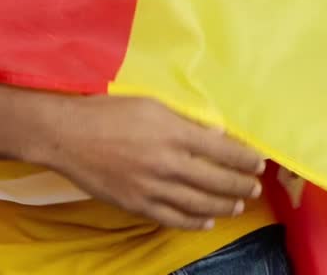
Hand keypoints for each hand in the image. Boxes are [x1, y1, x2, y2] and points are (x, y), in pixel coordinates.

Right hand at [38, 94, 266, 230]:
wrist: (68, 135)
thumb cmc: (109, 111)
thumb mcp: (151, 104)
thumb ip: (184, 121)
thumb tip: (214, 135)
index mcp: (173, 132)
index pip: (221, 150)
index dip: (243, 159)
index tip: (258, 162)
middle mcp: (168, 162)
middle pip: (216, 180)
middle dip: (240, 185)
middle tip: (254, 187)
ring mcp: (153, 187)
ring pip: (199, 203)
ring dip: (224, 205)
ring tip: (238, 205)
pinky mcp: (137, 204)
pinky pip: (173, 218)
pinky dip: (194, 221)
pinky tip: (207, 220)